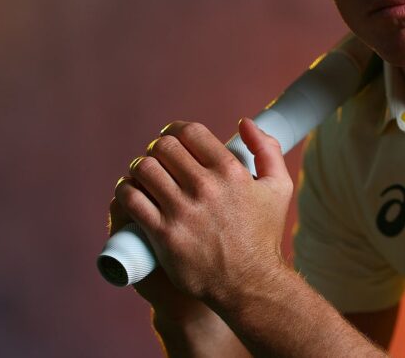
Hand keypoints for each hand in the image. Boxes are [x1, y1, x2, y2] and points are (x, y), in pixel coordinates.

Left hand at [114, 118, 294, 307]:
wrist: (249, 282)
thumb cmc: (263, 235)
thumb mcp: (279, 188)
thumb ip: (268, 149)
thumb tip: (245, 123)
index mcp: (231, 171)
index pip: (190, 132)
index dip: (176, 129)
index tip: (172, 138)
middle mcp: (205, 187)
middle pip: (163, 147)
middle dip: (157, 148)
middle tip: (158, 160)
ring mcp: (182, 211)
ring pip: (144, 169)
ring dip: (140, 168)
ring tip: (143, 176)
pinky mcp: (163, 234)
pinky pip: (131, 199)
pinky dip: (126, 190)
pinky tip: (130, 192)